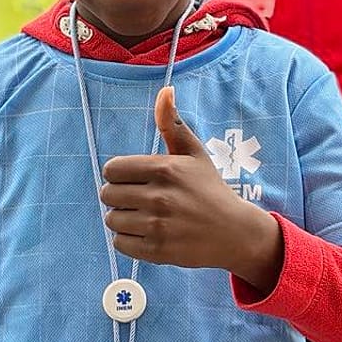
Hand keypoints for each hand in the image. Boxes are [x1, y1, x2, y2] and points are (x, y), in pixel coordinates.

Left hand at [100, 86, 282, 289]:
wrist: (234, 232)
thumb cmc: (210, 189)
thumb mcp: (194, 153)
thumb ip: (172, 124)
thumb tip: (166, 90)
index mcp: (164, 169)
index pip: (112, 170)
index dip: (120, 174)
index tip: (135, 180)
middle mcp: (159, 197)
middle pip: (107, 195)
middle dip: (119, 197)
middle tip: (140, 199)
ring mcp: (158, 225)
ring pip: (112, 220)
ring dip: (123, 219)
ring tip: (144, 217)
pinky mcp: (157, 250)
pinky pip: (120, 244)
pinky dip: (128, 240)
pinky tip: (147, 233)